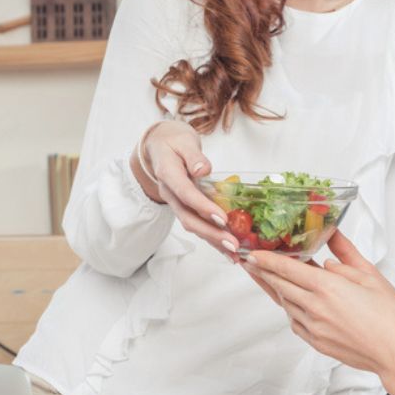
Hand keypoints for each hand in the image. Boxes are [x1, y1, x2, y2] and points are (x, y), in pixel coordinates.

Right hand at [132, 120, 239, 259]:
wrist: (160, 147)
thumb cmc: (173, 142)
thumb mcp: (183, 141)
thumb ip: (193, 155)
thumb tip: (203, 169)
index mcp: (168, 174)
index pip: (185, 193)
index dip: (202, 207)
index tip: (222, 219)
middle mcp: (170, 193)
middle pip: (188, 217)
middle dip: (211, 233)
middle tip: (232, 244)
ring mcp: (175, 203)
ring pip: (192, 225)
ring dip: (213, 241)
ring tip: (235, 253)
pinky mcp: (184, 208)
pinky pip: (197, 225)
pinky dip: (212, 239)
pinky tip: (228, 250)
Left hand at [243, 230, 394, 374]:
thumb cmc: (388, 314)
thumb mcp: (370, 274)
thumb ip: (346, 254)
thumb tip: (331, 238)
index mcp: (327, 287)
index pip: (287, 269)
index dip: (266, 260)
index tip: (251, 253)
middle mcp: (315, 307)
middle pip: (279, 286)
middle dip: (262, 273)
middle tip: (250, 262)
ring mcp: (313, 327)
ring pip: (285, 304)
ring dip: (275, 290)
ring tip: (267, 278)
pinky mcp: (316, 342)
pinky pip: (295, 321)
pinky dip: (290, 308)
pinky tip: (291, 301)